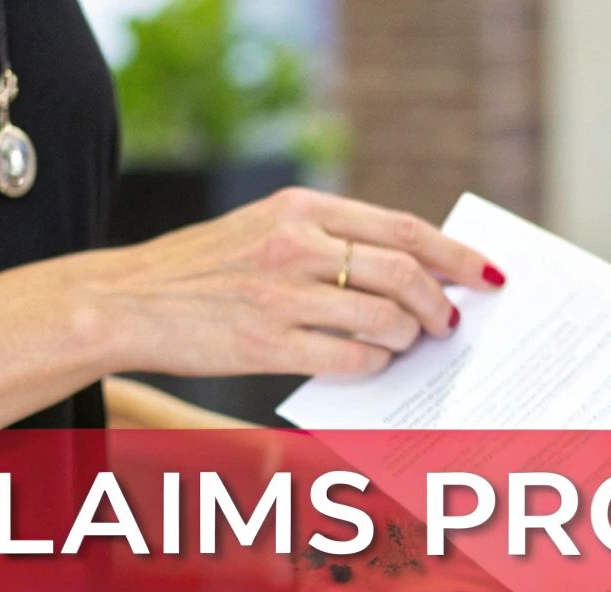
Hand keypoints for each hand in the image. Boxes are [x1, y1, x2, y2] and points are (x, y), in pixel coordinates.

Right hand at [71, 187, 503, 377]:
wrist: (123, 301)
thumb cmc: (200, 270)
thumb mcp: (261, 227)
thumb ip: (326, 237)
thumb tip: (405, 268)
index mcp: (299, 208)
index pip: (401, 228)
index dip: (454, 253)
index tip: (487, 273)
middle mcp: (295, 244)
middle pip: (403, 273)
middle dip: (442, 303)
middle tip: (452, 324)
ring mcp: (281, 296)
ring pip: (384, 319)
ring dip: (409, 338)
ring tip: (408, 345)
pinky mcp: (266, 344)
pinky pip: (349, 359)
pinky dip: (373, 365)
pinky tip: (371, 364)